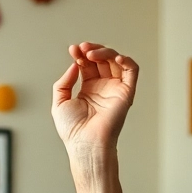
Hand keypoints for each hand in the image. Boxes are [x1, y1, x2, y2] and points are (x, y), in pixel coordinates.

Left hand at [52, 43, 138, 158]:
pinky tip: (114, 57)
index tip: (73, 49)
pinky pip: (132, 71)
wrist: (84, 143)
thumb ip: (64, 82)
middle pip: (102, 59)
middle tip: (81, 48)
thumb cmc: (72, 130)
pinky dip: (126, 61)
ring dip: (104, 52)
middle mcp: (103, 87)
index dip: (81, 54)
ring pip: (116, 61)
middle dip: (91, 50)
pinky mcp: (126, 93)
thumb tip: (74, 65)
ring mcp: (115, 89)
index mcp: (89, 89)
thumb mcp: (59, 102)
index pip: (88, 64)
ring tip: (90, 53)